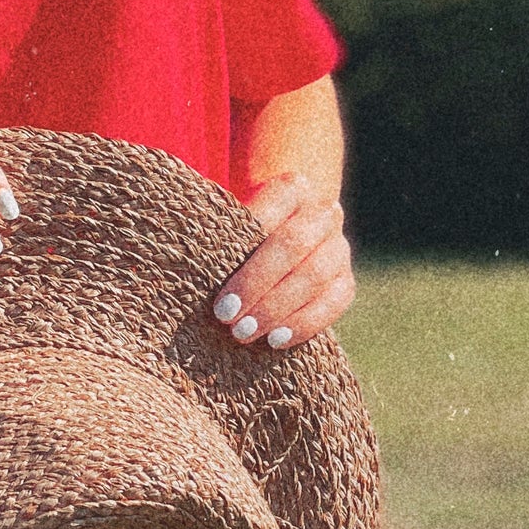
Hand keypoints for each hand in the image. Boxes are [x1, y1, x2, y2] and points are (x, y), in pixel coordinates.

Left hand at [210, 172, 354, 349]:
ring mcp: (338, 247)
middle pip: (294, 245)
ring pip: (316, 276)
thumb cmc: (240, 234)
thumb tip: (183, 254)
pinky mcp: (345, 280)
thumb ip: (215, 233)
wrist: (280, 241)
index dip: (243, 249)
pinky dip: (305, 323)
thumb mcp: (229, 223)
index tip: (218, 289)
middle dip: (257, 284)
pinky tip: (276, 340)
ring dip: (277, 309)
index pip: (271, 212)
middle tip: (226, 318)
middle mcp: (322, 213)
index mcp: (293, 188)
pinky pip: (335, 302)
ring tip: (245, 333)